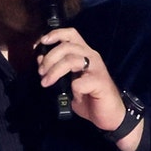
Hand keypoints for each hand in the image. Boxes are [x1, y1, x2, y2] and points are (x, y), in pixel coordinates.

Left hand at [35, 28, 142, 150]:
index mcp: (85, 54)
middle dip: (49, 58)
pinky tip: (74, 96)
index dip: (54, 35)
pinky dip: (72, 89)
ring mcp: (97, 69)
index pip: (71, 34)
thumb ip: (56, 70)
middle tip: (41, 72)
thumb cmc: (90, 99)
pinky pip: (79, 82)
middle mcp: (91, 57)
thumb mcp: (68, 83)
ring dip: (54, 71)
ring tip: (46, 82)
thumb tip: (40, 60)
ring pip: (71, 59)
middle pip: (67, 46)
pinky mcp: (100, 83)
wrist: (110, 116)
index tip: (40, 44)